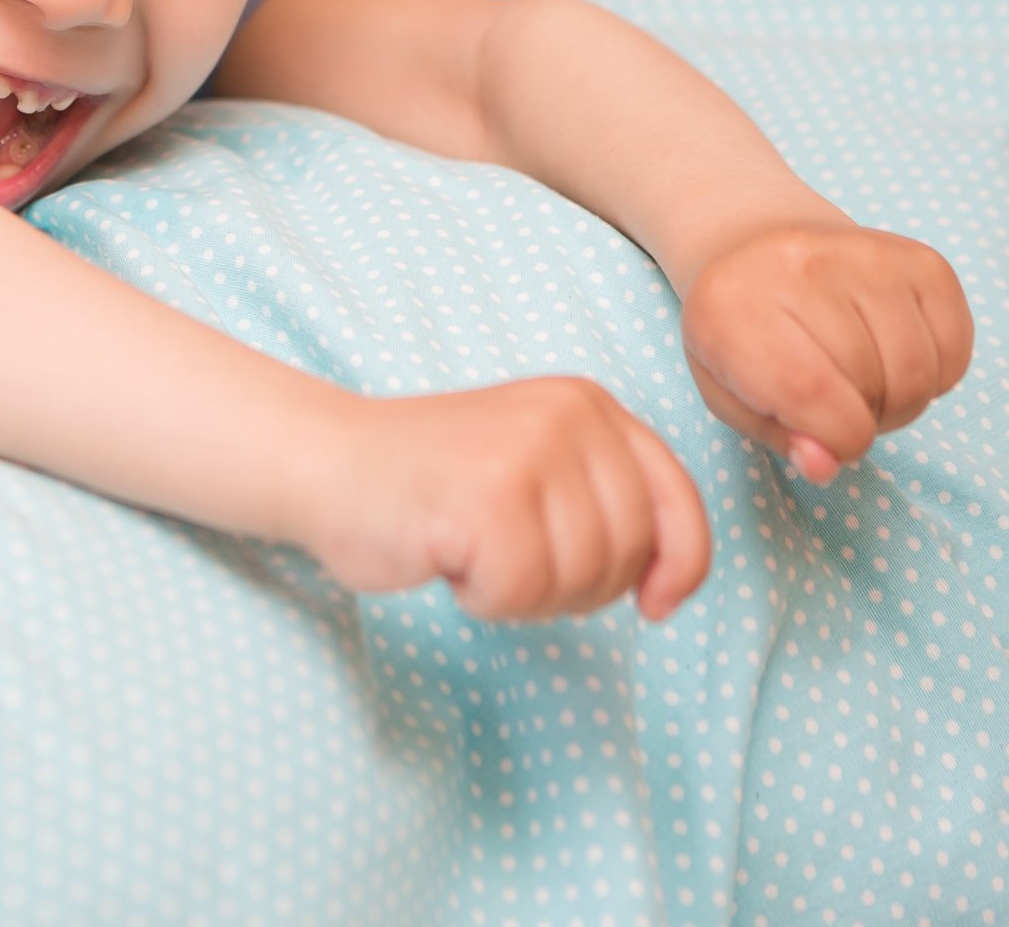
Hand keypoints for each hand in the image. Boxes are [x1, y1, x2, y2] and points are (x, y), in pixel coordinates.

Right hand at [296, 378, 711, 622]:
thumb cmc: (432, 483)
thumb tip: (669, 587)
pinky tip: (448, 560)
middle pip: (629, 554)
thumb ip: (607, 502)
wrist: (327, 464)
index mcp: (587, 403)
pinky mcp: (484, 498)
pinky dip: (483, 598)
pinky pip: (520, 593)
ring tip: (474, 552)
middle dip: (578, 587)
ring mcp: (525, 453)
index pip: (677, 499)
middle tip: (510, 561)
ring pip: (580, 581)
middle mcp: (566, 416)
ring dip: (524, 594)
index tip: (654, 604)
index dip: (681, 565)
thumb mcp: (539, 467)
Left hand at [679, 221, 974, 483]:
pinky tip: (893, 358)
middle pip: (871, 384)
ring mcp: (867, 253)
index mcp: (734, 305)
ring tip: (862, 385)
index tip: (829, 442)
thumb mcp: (728, 393)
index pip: (808, 392)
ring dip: (899, 401)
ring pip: (918, 372)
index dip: (835, 439)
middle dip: (863, 419)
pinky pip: (955, 349)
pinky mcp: (921, 259)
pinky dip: (934, 375)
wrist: (758, 250)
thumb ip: (778, 435)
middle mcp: (800, 266)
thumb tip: (825, 464)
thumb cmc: (739, 334)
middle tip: (837, 404)